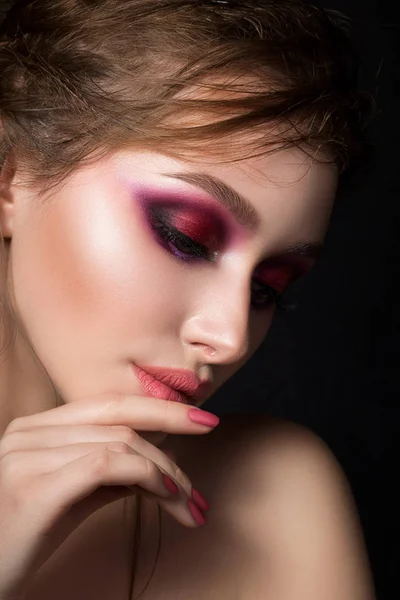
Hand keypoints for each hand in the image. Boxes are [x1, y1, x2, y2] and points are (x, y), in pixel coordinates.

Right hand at [0, 394, 218, 598]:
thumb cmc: (26, 538)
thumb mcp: (74, 498)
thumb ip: (111, 472)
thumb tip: (159, 460)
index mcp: (37, 427)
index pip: (109, 404)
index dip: (158, 407)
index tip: (200, 419)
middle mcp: (29, 432)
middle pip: (119, 418)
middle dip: (171, 424)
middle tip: (210, 435)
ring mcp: (27, 456)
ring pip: (120, 443)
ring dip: (166, 471)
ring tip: (189, 501)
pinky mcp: (34, 488)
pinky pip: (105, 465)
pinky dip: (146, 475)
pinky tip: (168, 496)